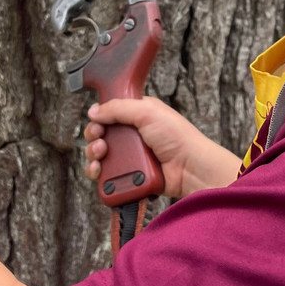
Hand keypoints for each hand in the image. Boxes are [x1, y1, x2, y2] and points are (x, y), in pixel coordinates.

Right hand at [84, 97, 241, 197]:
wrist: (191, 167)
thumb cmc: (177, 136)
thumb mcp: (147, 111)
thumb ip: (118, 108)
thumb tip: (93, 111)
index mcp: (137, 116)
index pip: (108, 116)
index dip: (98, 120)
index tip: (97, 125)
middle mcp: (132, 136)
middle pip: (100, 137)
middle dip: (94, 140)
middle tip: (100, 143)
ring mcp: (131, 158)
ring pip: (100, 158)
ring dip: (93, 157)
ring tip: (100, 158)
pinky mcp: (130, 177)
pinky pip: (108, 177)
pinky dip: (100, 175)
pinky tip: (100, 172)